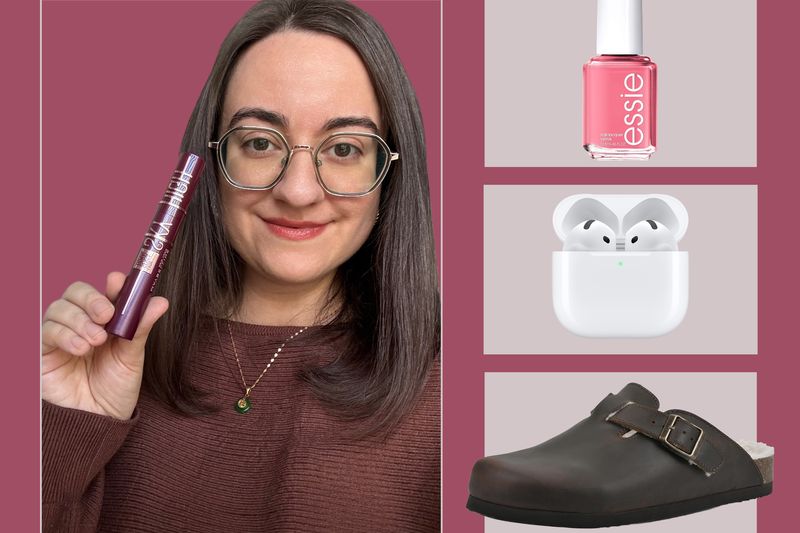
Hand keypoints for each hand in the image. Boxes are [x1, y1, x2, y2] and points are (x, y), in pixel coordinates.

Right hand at [41, 272, 168, 419]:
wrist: (98, 423)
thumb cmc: (115, 390)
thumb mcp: (132, 357)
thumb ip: (141, 328)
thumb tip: (161, 301)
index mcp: (105, 321)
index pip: (103, 291)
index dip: (111, 284)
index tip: (119, 283)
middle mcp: (81, 323)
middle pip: (76, 292)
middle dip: (92, 298)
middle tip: (107, 314)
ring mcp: (61, 336)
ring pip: (59, 308)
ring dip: (79, 320)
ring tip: (97, 341)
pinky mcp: (43, 352)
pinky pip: (47, 331)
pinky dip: (65, 335)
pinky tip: (81, 349)